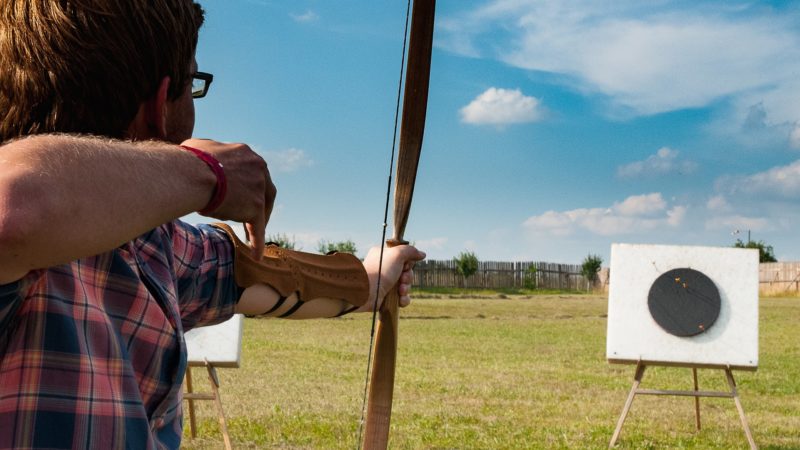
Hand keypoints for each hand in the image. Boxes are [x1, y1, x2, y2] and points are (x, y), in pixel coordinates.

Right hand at [181, 138, 275, 258]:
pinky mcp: (255, 207)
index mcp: (247, 155)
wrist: (192, 174)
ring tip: (249, 235)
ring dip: (257, 222)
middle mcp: (259, 168)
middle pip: (265, 190)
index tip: (242, 195)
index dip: (248, 186)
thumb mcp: (199, 147)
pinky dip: (257, 242)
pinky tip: (256, 255)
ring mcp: (259, 188)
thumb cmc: (189, 161)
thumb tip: (197, 154)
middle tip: (251, 216)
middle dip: (258, 204)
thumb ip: (207, 152)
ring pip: (262, 210)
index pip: (253, 173)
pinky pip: (258, 228)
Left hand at [358, 244, 425, 312]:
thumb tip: (422, 254)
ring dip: (406, 289)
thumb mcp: (397, 254)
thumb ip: (410, 251)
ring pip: (405, 285)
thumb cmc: (380, 271)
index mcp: (384, 256)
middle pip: (406, 272)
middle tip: (402, 279)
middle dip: (408, 277)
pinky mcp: (386, 296)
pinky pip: (402, 298)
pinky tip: (400, 299)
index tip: (404, 265)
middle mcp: (385, 268)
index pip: (404, 257)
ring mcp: (386, 283)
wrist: (366, 292)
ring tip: (400, 291)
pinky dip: (403, 299)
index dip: (408, 263)